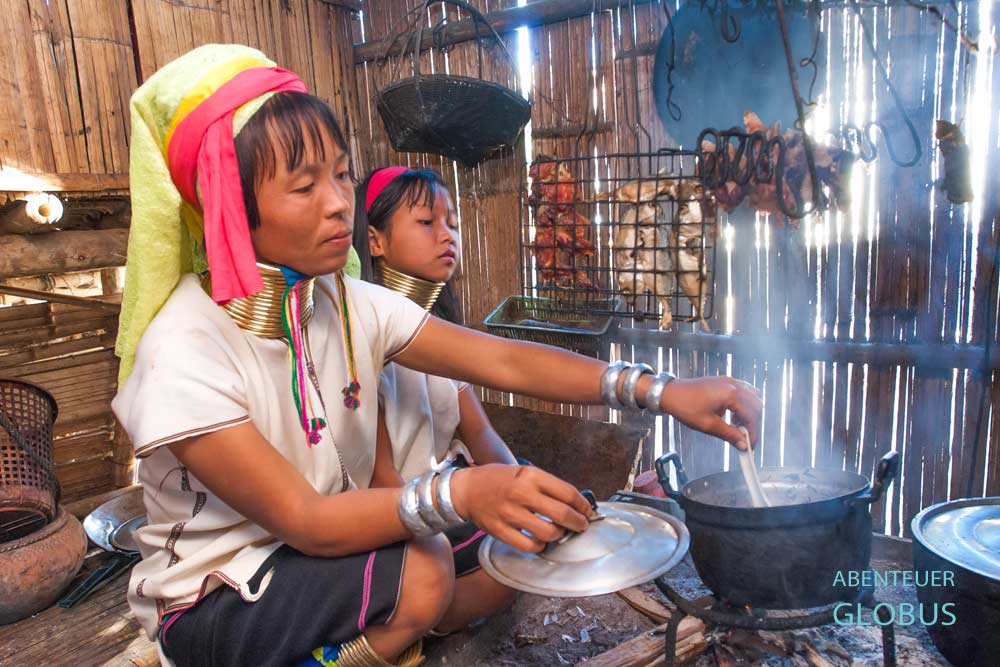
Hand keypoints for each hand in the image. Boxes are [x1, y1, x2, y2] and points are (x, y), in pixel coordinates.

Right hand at [450, 464, 592, 552]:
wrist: (467, 489)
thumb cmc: (499, 480)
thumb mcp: (524, 472)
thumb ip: (547, 487)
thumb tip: (575, 504)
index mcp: (531, 476)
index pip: (568, 493)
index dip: (583, 505)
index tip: (587, 511)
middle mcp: (522, 494)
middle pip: (563, 515)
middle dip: (578, 523)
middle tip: (581, 526)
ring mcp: (510, 514)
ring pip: (549, 533)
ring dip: (559, 535)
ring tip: (558, 532)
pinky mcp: (500, 531)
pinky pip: (529, 546)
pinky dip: (540, 546)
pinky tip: (540, 541)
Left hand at [659, 377, 762, 449]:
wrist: (670, 393)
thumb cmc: (685, 407)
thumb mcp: (708, 425)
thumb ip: (729, 434)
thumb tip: (743, 444)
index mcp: (731, 394)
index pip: (751, 416)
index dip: (753, 434)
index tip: (750, 447)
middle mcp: (733, 384)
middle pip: (756, 405)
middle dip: (752, 423)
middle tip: (743, 437)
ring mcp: (729, 381)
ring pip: (752, 397)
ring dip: (748, 413)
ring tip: (736, 426)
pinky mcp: (724, 381)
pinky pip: (743, 391)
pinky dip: (743, 404)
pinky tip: (732, 414)